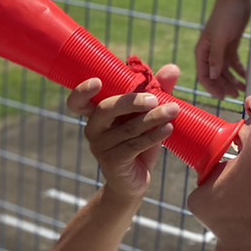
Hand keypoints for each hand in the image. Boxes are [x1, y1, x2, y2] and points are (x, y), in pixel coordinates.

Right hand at [67, 65, 180, 200]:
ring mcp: (101, 146)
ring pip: (127, 128)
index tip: (97, 81)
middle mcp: (93, 128)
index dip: (82, 91)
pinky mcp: (113, 162)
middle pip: (105, 109)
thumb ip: (158, 91)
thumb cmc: (139, 144)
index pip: (77, 101)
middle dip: (131, 101)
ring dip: (153, 118)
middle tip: (155, 98)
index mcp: (96, 113)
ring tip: (173, 111)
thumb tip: (172, 68)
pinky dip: (153, 136)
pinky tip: (168, 129)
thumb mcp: (148, 116)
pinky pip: (134, 145)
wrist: (134, 182)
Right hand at [194, 0, 250, 98]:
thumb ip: (216, 58)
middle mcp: (209, 53)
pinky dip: (239, 71)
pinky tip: (246, 77)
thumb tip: (212, 76)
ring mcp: (220, 49)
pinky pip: (234, 63)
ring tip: (243, 89)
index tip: (223, 97)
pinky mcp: (230, 45)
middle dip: (224, 86)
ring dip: (233, 81)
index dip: (212, 87)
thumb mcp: (220, 38)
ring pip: (225, 71)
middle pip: (215, 75)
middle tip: (237, 95)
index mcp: (202, 51)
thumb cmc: (225, 17)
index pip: (204, 75)